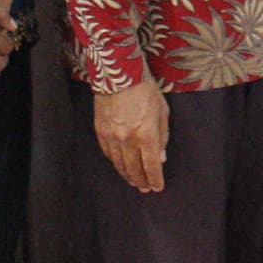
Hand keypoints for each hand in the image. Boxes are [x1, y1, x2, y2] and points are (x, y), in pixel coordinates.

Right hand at [94, 76, 170, 191]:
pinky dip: (115, 162)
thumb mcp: (162, 111)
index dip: (155, 179)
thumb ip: (162, 137)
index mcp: (146, 133)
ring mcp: (112, 136)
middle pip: (134, 169)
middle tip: (145, 188)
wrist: (119, 73)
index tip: (157, 187)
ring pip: (119, 164)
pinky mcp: (100, 131)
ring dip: (127, 175)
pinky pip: (108, 153)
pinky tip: (120, 165)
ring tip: (134, 181)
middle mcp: (128, 138)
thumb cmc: (145, 89)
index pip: (151, 165)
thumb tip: (161, 158)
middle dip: (141, 181)